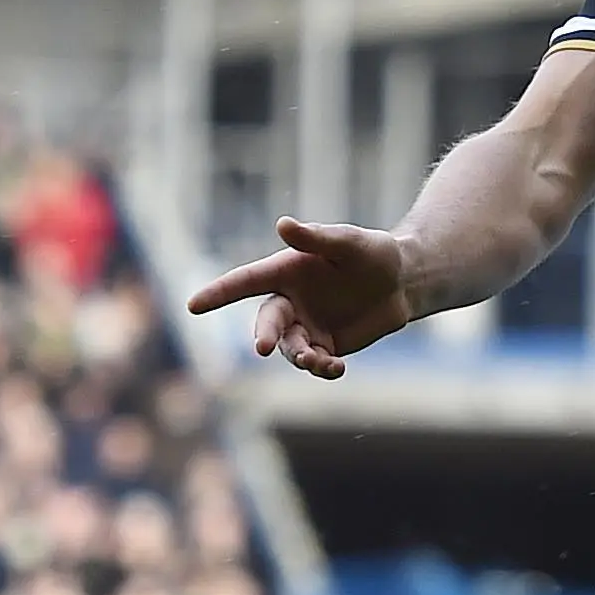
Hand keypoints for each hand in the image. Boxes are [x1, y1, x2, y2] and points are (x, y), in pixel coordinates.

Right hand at [184, 218, 415, 379]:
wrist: (402, 282)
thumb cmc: (372, 253)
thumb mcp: (348, 242)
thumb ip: (316, 238)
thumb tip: (283, 225)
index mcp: (286, 271)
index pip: (245, 281)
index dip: (218, 292)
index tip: (192, 305)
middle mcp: (290, 300)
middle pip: (267, 321)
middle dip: (263, 334)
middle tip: (263, 348)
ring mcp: (306, 326)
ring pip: (289, 348)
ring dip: (300, 357)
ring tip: (321, 362)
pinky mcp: (326, 346)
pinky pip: (315, 363)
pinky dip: (322, 369)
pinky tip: (336, 368)